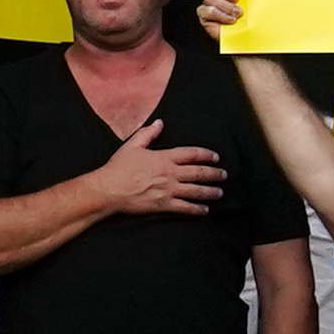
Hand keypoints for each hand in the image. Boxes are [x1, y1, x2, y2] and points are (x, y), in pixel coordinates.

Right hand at [91, 116, 223, 217]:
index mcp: (164, 157)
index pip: (192, 154)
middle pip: (199, 173)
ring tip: (219, 192)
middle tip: (224, 175)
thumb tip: (160, 123)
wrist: (109, 189)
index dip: (206, 155)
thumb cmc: (118, 167)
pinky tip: (204, 210)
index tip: (215, 157)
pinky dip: (196, 209)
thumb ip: (148, 133)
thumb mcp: (132, 145)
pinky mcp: (164, 204)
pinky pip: (185, 208)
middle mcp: (170, 173)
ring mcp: (168, 190)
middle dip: (214, 174)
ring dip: (210, 191)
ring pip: (196, 191)